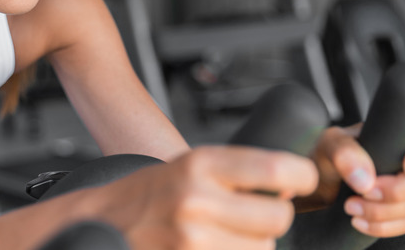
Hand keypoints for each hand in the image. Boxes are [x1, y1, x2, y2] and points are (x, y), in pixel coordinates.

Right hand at [100, 146, 317, 249]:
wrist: (101, 222)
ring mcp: (193, 237)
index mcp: (200, 163)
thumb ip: (237, 171)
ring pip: (262, 248)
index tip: (304, 180)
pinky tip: (214, 246)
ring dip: (254, 244)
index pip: (276, 167)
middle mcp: (197, 198)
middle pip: (277, 216)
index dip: (303, 176)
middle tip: (255, 213)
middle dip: (274, 217)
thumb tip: (292, 185)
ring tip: (225, 233)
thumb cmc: (148, 193)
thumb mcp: (190, 165)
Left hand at [300, 116, 404, 237]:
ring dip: (387, 212)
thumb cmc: (328, 153)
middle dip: (399, 190)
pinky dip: (386, 227)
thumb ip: (345, 153)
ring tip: (351, 207)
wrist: (318, 179)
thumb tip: (366, 180)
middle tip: (366, 192)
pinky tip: (360, 222)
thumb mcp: (329, 144)